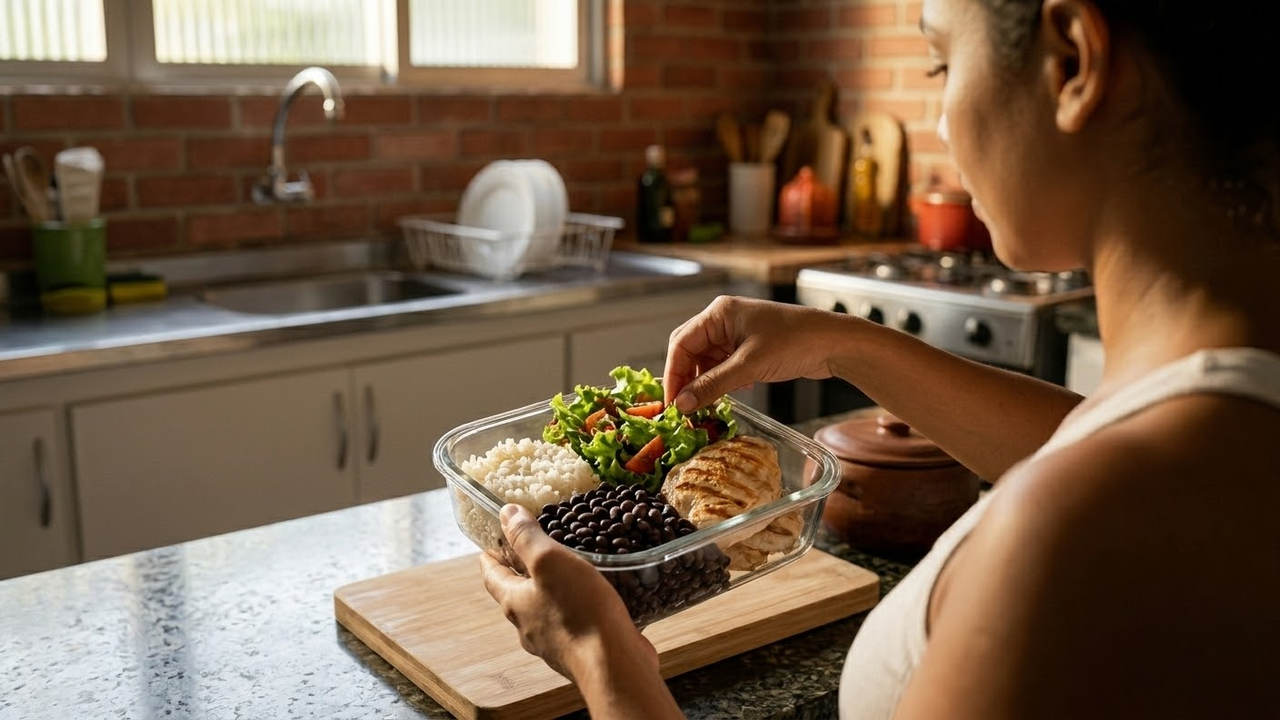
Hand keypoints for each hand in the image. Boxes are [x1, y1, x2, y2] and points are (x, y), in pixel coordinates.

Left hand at [480, 504, 656, 679]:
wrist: (614, 665)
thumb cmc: (579, 612)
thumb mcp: (550, 561)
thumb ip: (527, 537)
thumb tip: (506, 513)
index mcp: (515, 603)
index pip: (491, 575)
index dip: (489, 556)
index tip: (489, 543)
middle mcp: (529, 625)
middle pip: (517, 593)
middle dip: (522, 571)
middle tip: (534, 549)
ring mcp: (554, 641)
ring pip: (546, 608)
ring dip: (552, 589)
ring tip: (569, 569)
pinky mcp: (580, 649)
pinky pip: (572, 622)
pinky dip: (576, 606)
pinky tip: (595, 597)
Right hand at [664, 296, 842, 411]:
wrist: (835, 343)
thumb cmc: (795, 342)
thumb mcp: (749, 366)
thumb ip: (713, 385)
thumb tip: (683, 404)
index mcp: (719, 313)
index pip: (680, 343)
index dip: (673, 374)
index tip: (672, 403)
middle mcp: (723, 320)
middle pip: (690, 351)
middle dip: (686, 379)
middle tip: (684, 408)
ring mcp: (736, 334)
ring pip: (707, 362)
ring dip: (706, 383)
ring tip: (709, 405)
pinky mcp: (749, 348)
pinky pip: (724, 366)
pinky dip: (723, 381)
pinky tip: (736, 392)